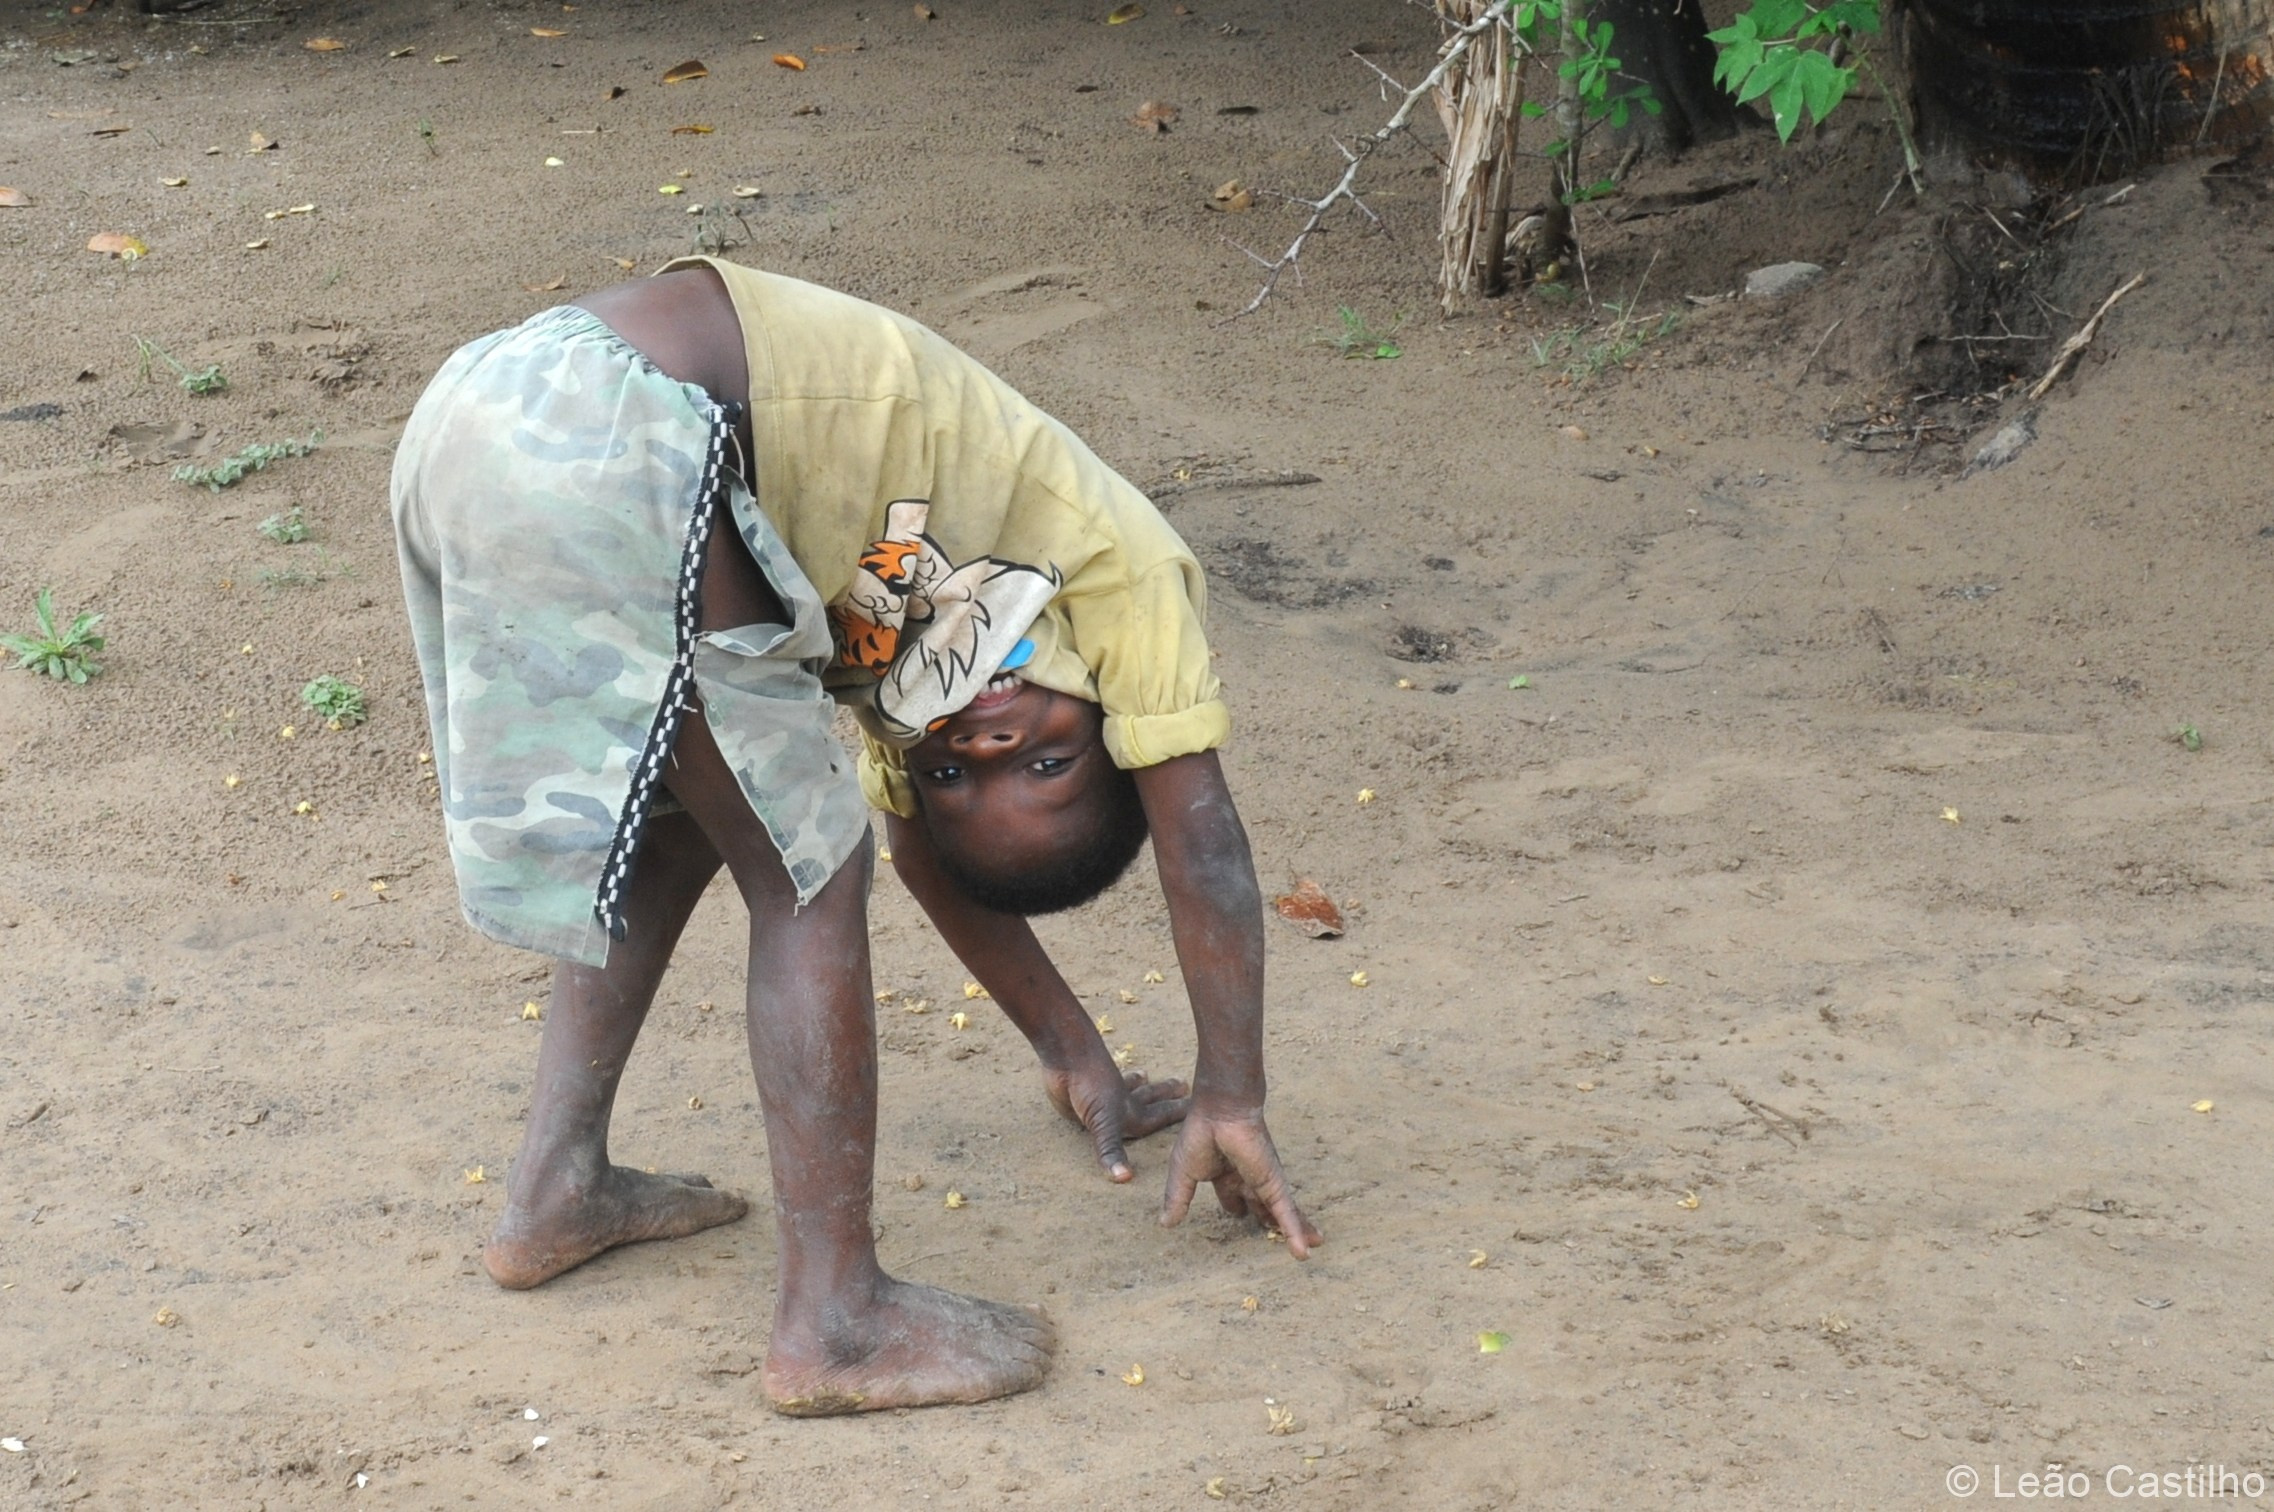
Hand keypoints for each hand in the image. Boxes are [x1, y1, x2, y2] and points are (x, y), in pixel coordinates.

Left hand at [1044, 1061, 1190, 1183]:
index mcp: (1132, 1113)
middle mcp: (1122, 1104)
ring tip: (1146, 1075)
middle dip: (1166, 1095)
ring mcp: (1103, 1098)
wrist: (1067, 1057)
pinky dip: (1110, 1083)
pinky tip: (1110, 1076)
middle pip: (1149, 1098)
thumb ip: (1112, 1151)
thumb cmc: (1090, 1087)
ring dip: (1140, 1084)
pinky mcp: (1084, 1096)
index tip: (1198, 1108)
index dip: (1178, 1113)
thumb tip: (1125, 1178)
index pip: (1161, 1115)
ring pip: (1128, 1088)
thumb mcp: (1103, 1124)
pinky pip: (1102, 1089)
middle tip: (1184, 1084)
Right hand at [1159, 1105, 1320, 1258]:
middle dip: (1269, 1221)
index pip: (1233, 1198)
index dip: (1236, 1209)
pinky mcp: (1273, 1184)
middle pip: (1262, 1207)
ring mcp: (1264, 1183)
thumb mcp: (1183, 1173)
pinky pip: (1286, 1213)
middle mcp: (1248, 1179)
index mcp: (1225, 1175)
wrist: (1220, 1112)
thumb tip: (1165, 1223)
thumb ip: (1177, 1198)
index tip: (1239, 1215)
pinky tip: (1303, 1252)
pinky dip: (1295, 1232)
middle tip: (1276, 1235)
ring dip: (1295, 1230)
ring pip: (1281, 1214)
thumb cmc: (1199, 1134)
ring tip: (1311, 1248)